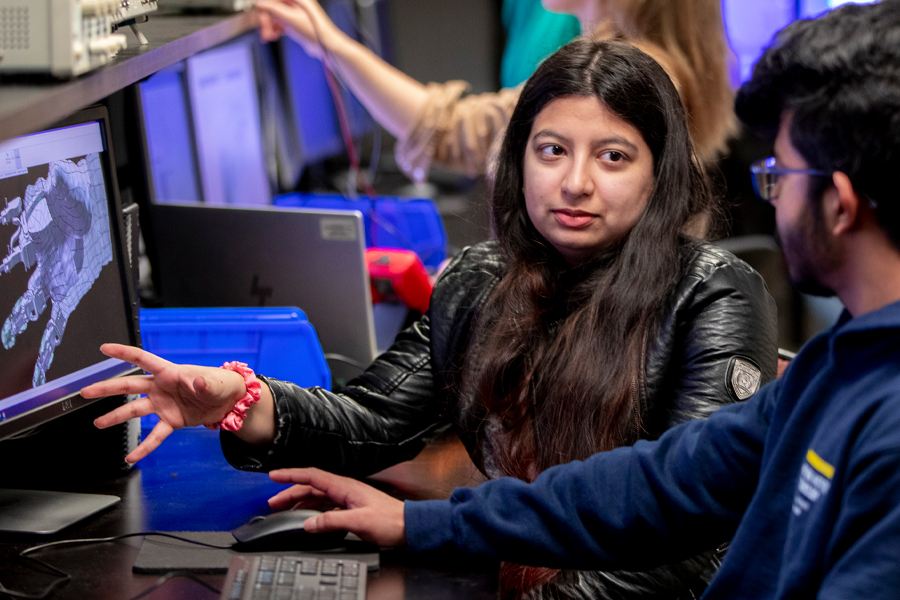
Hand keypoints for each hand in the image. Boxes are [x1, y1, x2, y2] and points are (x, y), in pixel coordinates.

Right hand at [82, 343, 247, 462]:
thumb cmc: (222, 384)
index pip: (143, 359)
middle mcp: (162, 388)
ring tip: (98, 423)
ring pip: (135, 410)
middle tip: (86, 391)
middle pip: (129, 385)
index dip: (123, 353)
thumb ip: (204, 383)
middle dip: (107, 388)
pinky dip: (144, 447)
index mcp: (170, 372)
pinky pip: (154, 435)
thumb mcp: (215, 382)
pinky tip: (132, 457)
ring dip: (116, 416)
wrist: (230, 402)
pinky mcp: (171, 421)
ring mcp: (164, 405)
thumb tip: (197, 382)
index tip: (104, 348)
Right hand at [256, 0, 344, 59]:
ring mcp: (294, 12)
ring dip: (269, 26)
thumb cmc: (315, 30)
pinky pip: (279, 22)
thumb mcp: (291, 18)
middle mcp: (295, 2)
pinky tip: (274, 36)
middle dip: (266, 19)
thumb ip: (274, 9)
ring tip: (269, 37)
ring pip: (274, 15)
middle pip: (272, 6)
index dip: (265, 6)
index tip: (259, 14)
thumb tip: (259, 4)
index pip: (274, 0)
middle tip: (265, 32)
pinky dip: (275, 29)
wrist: (326, 46)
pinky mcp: (293, 22)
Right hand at [268, 468, 405, 546]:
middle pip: (311, 487)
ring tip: (284, 509)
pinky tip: (306, 516)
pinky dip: (311, 509)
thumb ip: (332, 521)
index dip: (291, 475)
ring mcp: (347, 498)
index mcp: (344, 486)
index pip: (312, 476)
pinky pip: (325, 505)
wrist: (406, 526)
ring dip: (299, 501)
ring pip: (316, 496)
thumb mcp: (359, 521)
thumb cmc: (389, 520)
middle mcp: (344, 489)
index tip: (274, 475)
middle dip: (290, 491)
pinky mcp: (350, 507)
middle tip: (273, 501)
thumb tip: (309, 523)